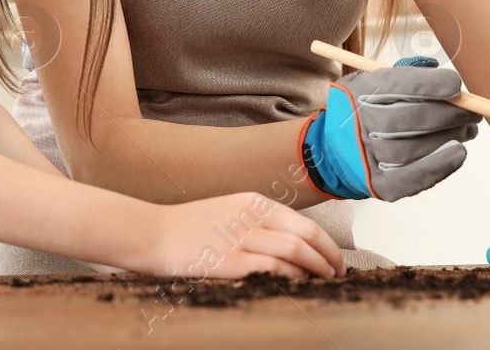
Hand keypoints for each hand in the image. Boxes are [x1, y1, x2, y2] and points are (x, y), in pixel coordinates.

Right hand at [137, 193, 346, 278]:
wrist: (150, 232)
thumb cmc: (187, 228)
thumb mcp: (228, 213)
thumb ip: (258, 224)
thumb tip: (292, 246)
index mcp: (253, 202)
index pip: (303, 222)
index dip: (326, 243)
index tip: (335, 259)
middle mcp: (251, 216)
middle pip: (306, 235)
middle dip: (329, 257)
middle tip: (338, 273)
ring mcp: (240, 238)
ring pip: (295, 251)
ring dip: (317, 269)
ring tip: (324, 282)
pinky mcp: (229, 261)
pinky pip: (272, 269)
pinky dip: (292, 278)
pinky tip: (299, 287)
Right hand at [300, 57, 481, 201]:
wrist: (334, 148)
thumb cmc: (367, 109)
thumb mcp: (375, 82)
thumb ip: (408, 77)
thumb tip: (450, 84)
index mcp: (361, 92)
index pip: (398, 86)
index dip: (431, 85)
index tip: (456, 85)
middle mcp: (361, 125)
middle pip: (411, 119)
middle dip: (450, 113)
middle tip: (473, 110)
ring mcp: (368, 157)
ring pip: (415, 148)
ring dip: (450, 137)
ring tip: (468, 129)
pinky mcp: (379, 185)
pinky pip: (411, 178)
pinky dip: (439, 166)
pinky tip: (458, 153)